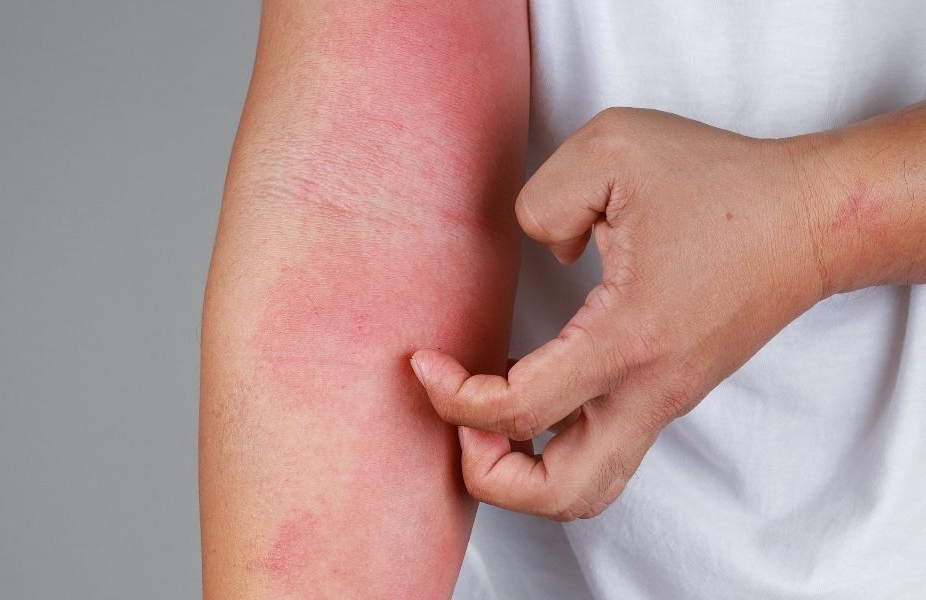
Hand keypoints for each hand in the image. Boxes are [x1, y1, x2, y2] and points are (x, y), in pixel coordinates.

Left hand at [410, 107, 831, 520]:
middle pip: (560, 493)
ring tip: (487, 425)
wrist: (810, 221)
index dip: (453, 398)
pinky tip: (530, 389)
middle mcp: (647, 390)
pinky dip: (555, 446)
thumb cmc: (721, 184)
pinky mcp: (669, 394)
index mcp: (626, 339)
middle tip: (460, 424)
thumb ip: (543, 200)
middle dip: (489, 475)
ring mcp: (663, 401)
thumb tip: (540, 254)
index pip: (520, 411)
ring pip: (589, 489)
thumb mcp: (613, 148)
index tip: (425, 362)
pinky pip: (604, 451)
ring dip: (524, 475)